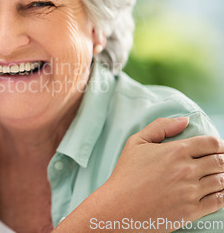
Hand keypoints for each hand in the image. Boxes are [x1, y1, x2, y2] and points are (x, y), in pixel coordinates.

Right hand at [53, 117, 223, 232]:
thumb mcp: (136, 143)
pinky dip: (222, 195)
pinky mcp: (191, 211)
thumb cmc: (125, 174)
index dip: (219, 144)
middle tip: (219, 162)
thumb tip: (184, 121)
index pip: (211, 143)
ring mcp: (191, 191)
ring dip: (222, 177)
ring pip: (221, 181)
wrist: (119, 207)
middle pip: (220, 161)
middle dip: (222, 160)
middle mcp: (187, 170)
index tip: (219, 147)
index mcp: (175, 151)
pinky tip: (218, 192)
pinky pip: (218, 201)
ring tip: (217, 176)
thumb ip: (160, 127)